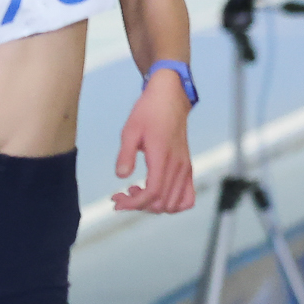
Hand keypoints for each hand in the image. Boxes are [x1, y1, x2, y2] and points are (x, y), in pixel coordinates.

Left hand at [110, 76, 195, 213]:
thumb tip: (121, 176)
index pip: (153, 192)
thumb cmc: (148, 112)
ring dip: (154, 206)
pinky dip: (172, 204)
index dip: (133, 203)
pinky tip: (156, 194)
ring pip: (175, 204)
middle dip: (139, 205)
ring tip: (137, 192)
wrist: (169, 98)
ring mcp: (185, 168)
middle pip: (162, 203)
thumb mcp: (130, 131)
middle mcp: (178, 165)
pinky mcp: (187, 167)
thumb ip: (125, 154)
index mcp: (162, 156)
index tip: (116, 200)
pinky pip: (187, 197)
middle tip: (121, 194)